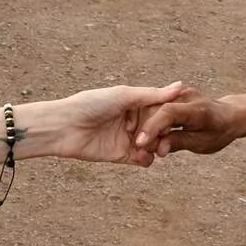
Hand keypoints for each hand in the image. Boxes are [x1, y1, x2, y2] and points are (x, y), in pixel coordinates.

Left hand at [51, 83, 186, 165]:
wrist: (64, 127)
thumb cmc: (91, 104)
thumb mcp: (124, 96)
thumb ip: (153, 95)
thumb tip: (181, 86)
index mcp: (135, 103)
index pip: (160, 110)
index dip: (169, 116)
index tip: (175, 120)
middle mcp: (133, 120)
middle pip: (159, 129)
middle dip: (163, 134)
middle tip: (163, 138)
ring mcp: (128, 138)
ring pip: (153, 146)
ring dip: (156, 148)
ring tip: (151, 148)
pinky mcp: (121, 155)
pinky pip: (142, 159)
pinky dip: (146, 159)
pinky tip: (140, 156)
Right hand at [132, 86, 245, 156]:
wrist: (229, 116)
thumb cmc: (218, 132)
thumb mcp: (202, 143)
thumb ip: (179, 143)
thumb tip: (159, 149)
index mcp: (197, 109)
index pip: (169, 112)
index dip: (152, 127)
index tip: (140, 143)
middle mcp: (187, 96)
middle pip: (157, 109)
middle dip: (145, 130)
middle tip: (139, 150)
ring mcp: (179, 93)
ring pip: (153, 107)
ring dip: (144, 126)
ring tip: (143, 146)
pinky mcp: (173, 96)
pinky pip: (156, 108)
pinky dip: (150, 122)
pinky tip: (147, 137)